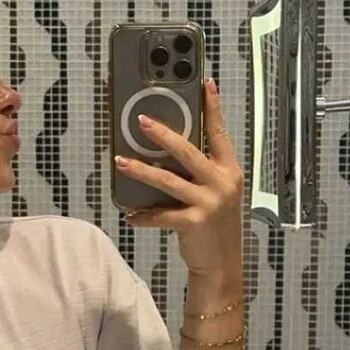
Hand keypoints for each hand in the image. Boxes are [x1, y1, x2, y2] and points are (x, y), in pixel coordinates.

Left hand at [114, 78, 242, 275]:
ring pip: (168, 180)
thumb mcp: (216, 193)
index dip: (212, 108)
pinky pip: (161, 214)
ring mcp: (209, 202)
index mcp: (228, 170)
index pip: (219, 133)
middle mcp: (222, 183)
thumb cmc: (215, 225)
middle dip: (163, 133)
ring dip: (141, 170)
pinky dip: (143, 215)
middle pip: (188, 151)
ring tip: (120, 161)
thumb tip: (167, 151)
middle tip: (142, 120)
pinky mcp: (194, 222)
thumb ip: (201, 172)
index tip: (205, 84)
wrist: (222, 265)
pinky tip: (130, 214)